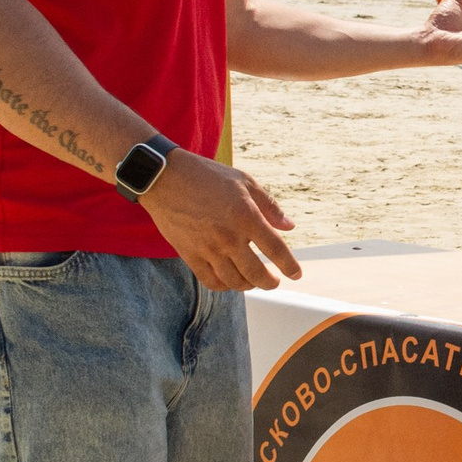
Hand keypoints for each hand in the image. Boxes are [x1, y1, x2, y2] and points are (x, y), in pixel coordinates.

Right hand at [139, 150, 301, 291]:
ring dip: (249, 286)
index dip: (289, 266)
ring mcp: (207, 248)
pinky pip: (210, 281)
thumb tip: (289, 227)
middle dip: (270, 282)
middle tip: (274, 282)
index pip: (276, 249)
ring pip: (234, 281)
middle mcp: (228, 237)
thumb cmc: (207, 176)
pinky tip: (230, 281)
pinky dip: (224, 286)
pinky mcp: (189, 254)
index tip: (296, 274)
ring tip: (254, 282)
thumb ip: (269, 206)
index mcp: (246, 216)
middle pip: (256, 273)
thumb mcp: (244, 182)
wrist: (165, 178)